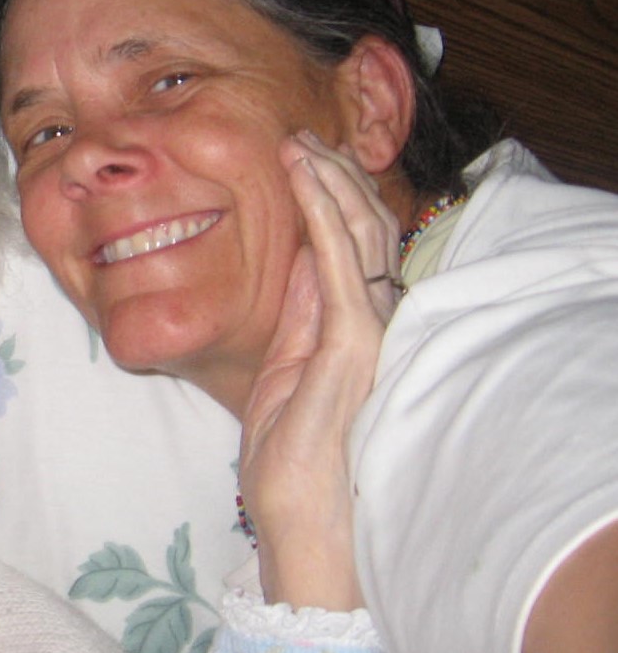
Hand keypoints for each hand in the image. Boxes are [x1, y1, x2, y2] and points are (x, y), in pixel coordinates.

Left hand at [240, 133, 401, 609]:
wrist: (297, 516)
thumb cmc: (287, 455)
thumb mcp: (282, 369)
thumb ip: (298, 314)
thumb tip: (304, 257)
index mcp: (351, 328)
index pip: (352, 247)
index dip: (329, 198)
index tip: (298, 158)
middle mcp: (370, 321)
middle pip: (365, 230)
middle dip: (332, 177)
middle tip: (300, 135)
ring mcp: (366, 329)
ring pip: (360, 234)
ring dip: (328, 181)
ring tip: (300, 141)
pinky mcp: (351, 341)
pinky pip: (341, 262)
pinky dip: (322, 213)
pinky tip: (303, 178)